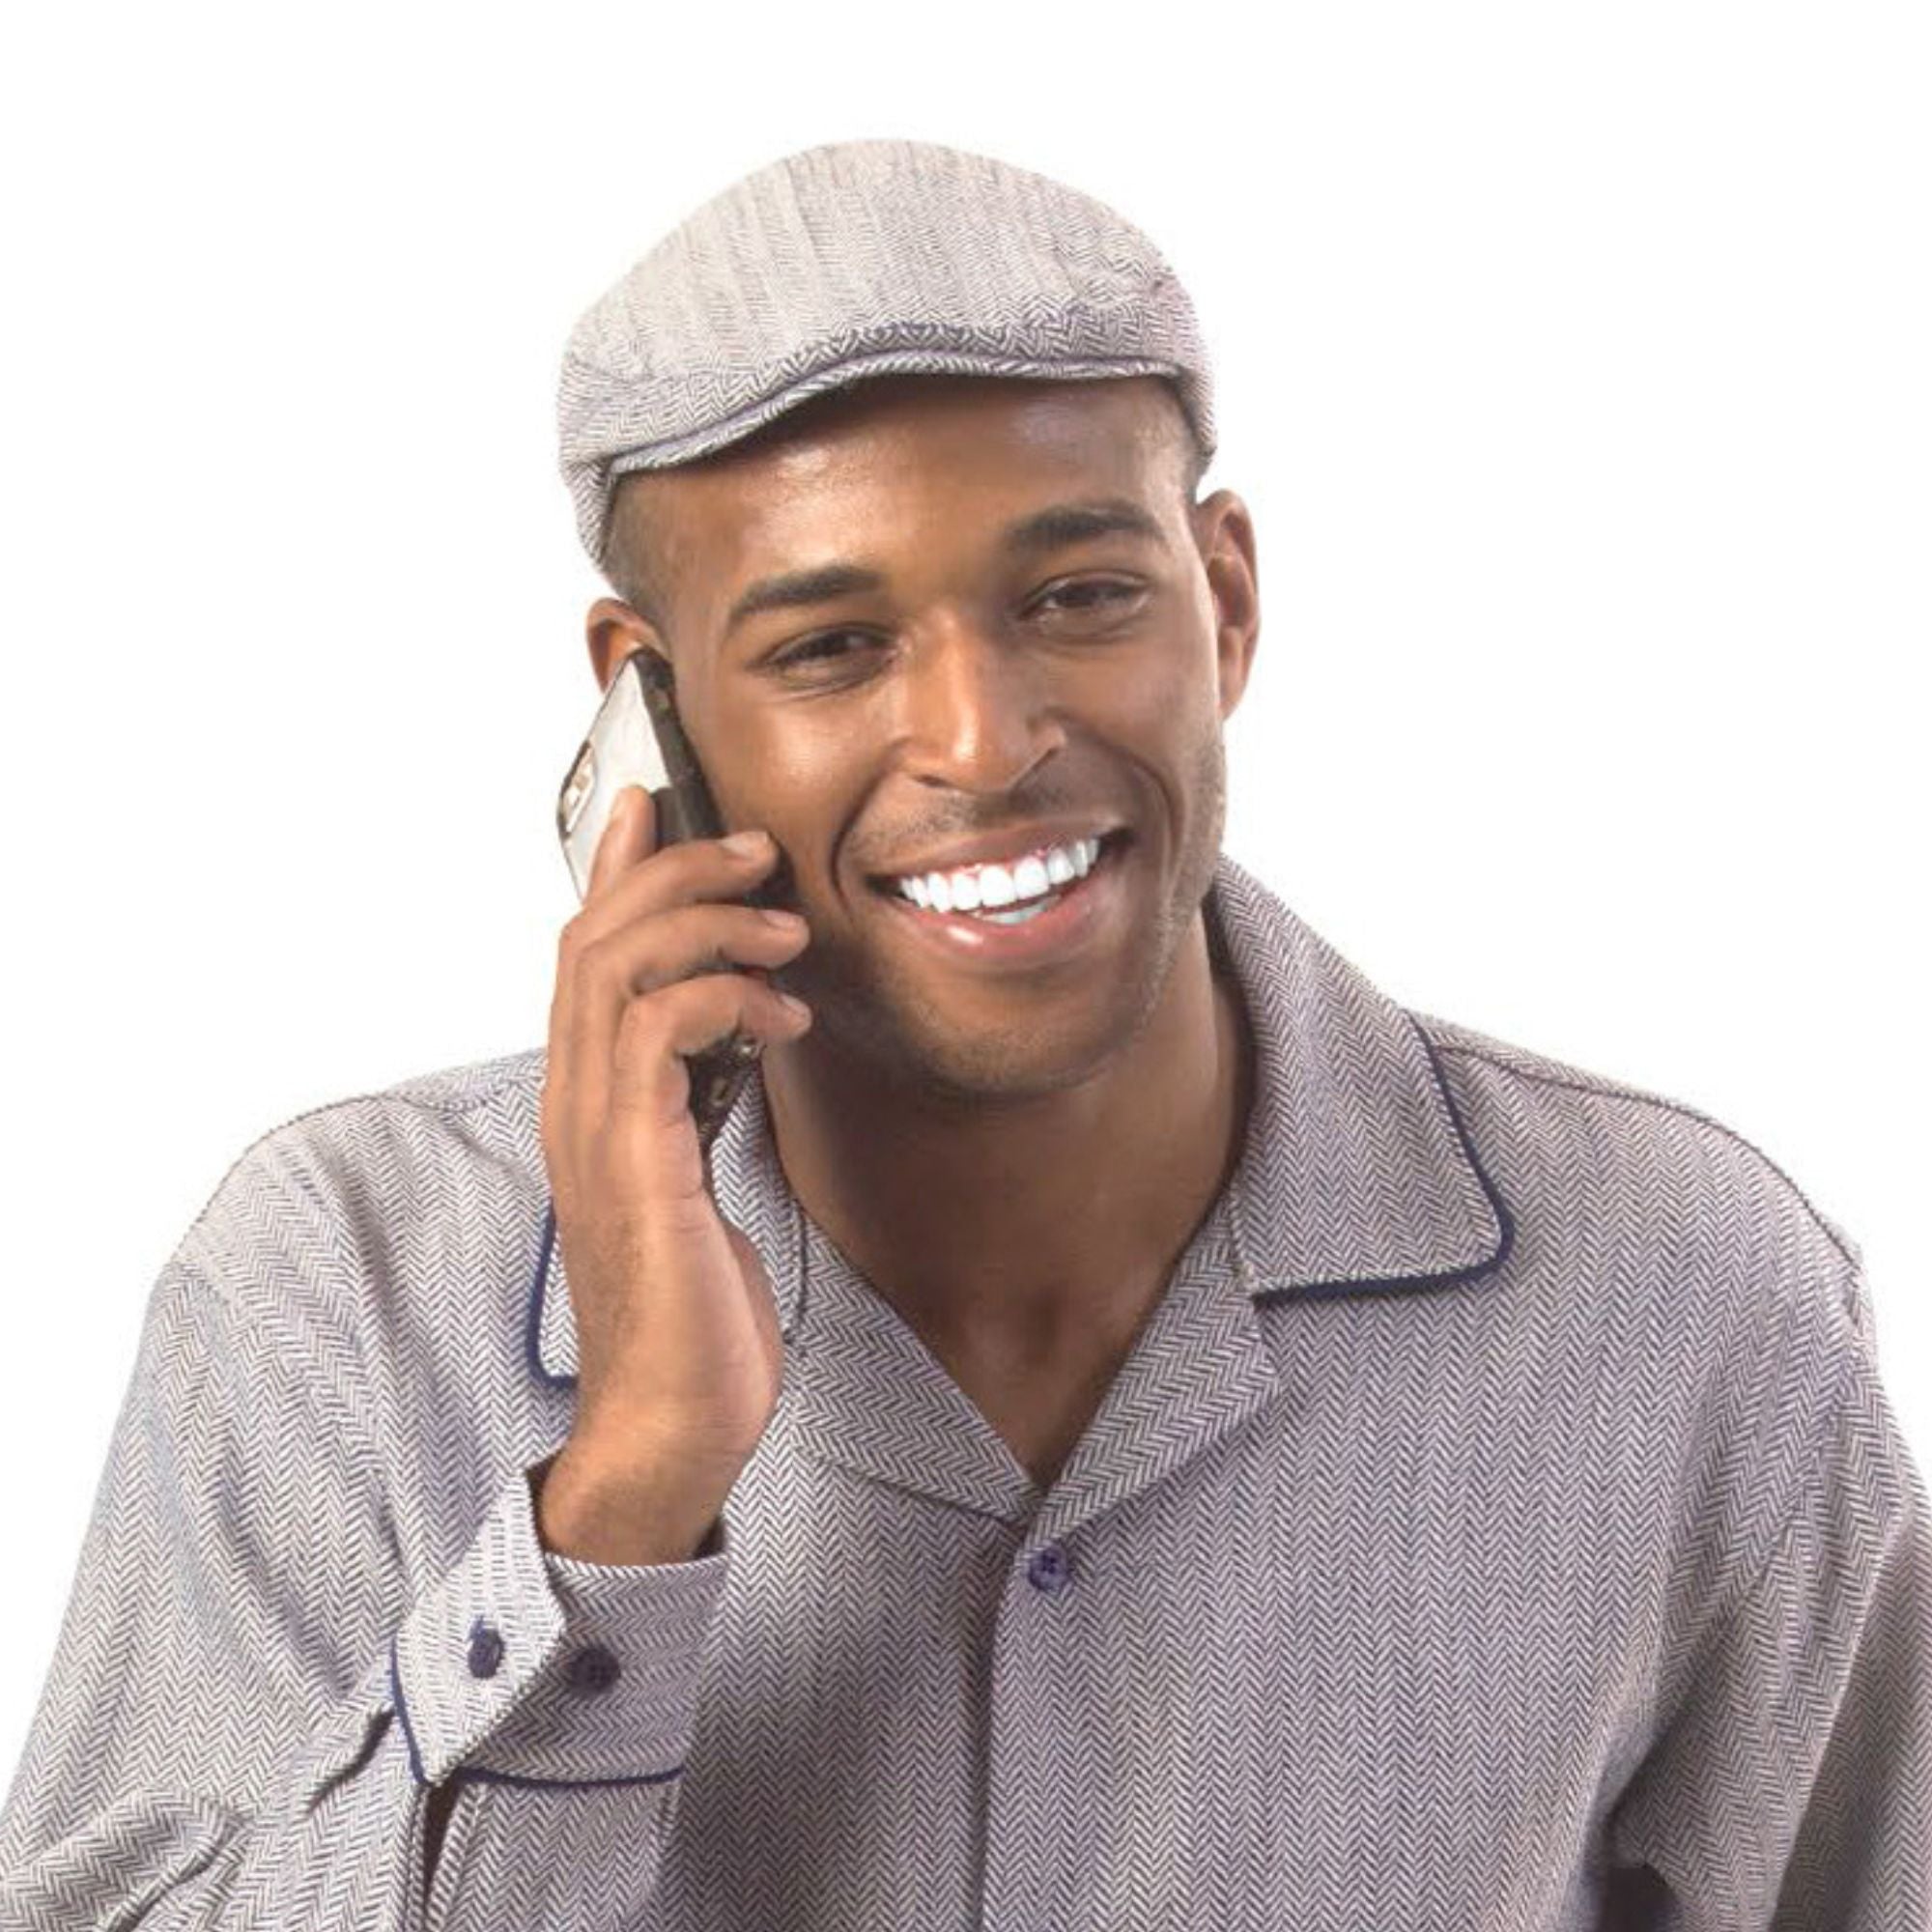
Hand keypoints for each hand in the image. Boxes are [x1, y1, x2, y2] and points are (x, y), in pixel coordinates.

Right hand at [537, 786, 811, 1554]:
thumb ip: (700, 1103)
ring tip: (786, 931)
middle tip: (757, 851)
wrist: (674, 1421)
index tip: (662, 807)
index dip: (616, 869)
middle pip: (592, 937)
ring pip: (615, 967)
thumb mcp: (702, 1178)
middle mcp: (575, 1104)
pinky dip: (725, 997)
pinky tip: (782, 1017)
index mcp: (590, 1103)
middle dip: (674, 870)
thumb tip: (739, 1039)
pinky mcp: (635, 1162)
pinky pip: (659, 1033)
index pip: (584, 955)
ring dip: (708, 924)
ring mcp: (595, 1132)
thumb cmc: (695, 1308)